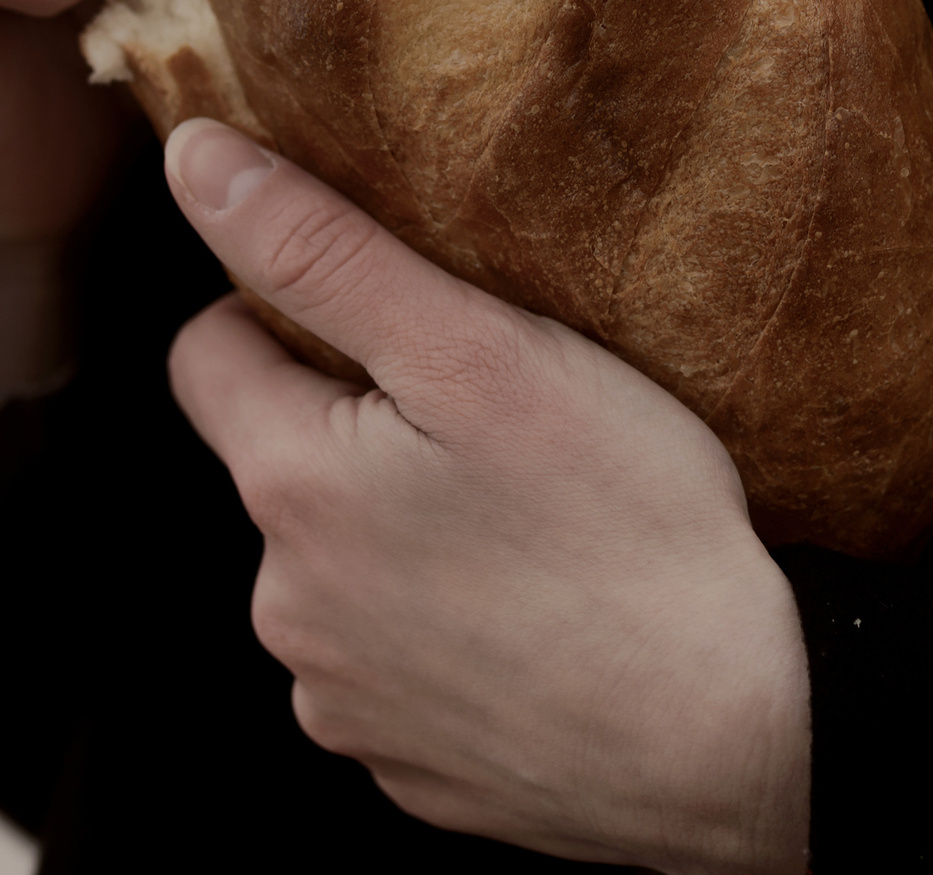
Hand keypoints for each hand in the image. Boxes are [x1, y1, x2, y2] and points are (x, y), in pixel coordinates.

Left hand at [164, 120, 812, 874]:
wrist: (736, 736)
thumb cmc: (627, 528)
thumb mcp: (482, 352)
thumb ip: (326, 252)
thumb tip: (196, 162)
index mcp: (291, 487)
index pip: (209, 353)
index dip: (288, 311)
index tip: (395, 317)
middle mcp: (287, 608)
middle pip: (280, 469)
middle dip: (358, 433)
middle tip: (491, 421)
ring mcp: (344, 702)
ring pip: (338, 577)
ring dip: (399, 542)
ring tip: (527, 526)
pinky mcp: (408, 771)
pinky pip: (396, 673)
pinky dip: (447, 639)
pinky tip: (537, 619)